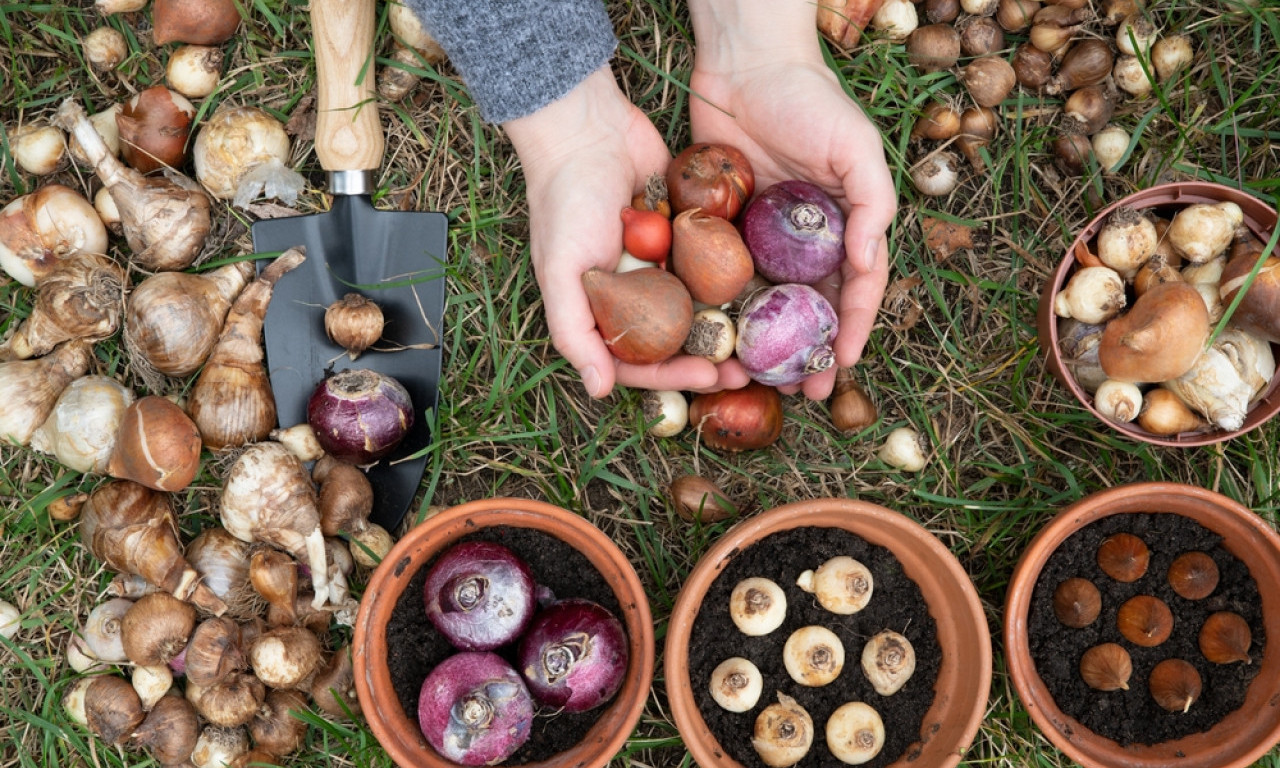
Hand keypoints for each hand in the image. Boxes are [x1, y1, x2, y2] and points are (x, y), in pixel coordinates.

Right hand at [505, 66, 744, 397]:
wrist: (588, 129)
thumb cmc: (565, 201)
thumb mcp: (561, 272)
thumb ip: (575, 332)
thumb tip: (599, 391)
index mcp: (602, 309)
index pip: (641, 360)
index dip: (674, 375)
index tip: (710, 377)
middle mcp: (635, 293)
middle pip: (678, 340)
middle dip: (712, 358)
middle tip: (748, 371)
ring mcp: (664, 263)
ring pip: (702, 306)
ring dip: (731, 325)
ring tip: (764, 339)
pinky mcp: (688, 232)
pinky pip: (716, 263)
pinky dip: (737, 279)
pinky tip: (768, 291)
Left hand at [688, 5, 896, 399]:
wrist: (744, 62)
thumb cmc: (809, 98)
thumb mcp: (856, 146)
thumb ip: (872, 205)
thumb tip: (869, 263)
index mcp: (846, 224)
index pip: (857, 288)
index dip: (852, 329)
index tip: (841, 365)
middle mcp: (806, 237)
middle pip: (812, 307)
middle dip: (810, 352)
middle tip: (803, 392)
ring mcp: (764, 235)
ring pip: (768, 301)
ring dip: (766, 342)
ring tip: (758, 378)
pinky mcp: (722, 227)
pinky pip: (724, 276)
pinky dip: (724, 309)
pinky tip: (716, 339)